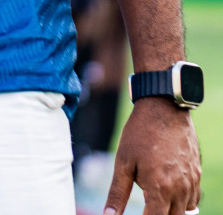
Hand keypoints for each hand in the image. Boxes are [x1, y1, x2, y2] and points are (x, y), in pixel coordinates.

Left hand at [103, 97, 199, 214]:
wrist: (164, 110)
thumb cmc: (140, 135)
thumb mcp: (122, 163)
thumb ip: (117, 193)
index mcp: (160, 188)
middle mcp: (180, 189)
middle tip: (143, 207)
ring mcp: (192, 182)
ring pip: (186, 211)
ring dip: (170, 211)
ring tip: (153, 202)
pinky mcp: (197, 174)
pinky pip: (193, 198)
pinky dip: (182, 202)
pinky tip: (167, 194)